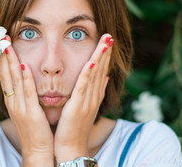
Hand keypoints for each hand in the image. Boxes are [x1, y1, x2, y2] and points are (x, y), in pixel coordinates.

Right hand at [0, 36, 53, 166]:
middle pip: (5, 73)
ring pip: (13, 79)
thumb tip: (26, 76)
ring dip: (10, 61)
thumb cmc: (34, 128)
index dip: (2, 57)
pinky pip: (27, 92)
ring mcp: (20, 106)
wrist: (37, 150)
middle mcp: (12, 100)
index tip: (2, 41)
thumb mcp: (26, 108)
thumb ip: (25, 92)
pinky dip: (24, 78)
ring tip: (7, 44)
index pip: (5, 74)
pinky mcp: (30, 112)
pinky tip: (23, 65)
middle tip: (0, 36)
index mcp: (12, 99)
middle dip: (2, 54)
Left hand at [54, 34, 112, 161]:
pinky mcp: (78, 105)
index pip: (102, 71)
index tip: (108, 42)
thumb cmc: (75, 126)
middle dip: (106, 52)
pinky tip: (93, 61)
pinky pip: (84, 85)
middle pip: (102, 69)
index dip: (106, 56)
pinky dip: (89, 72)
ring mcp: (87, 100)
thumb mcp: (87, 106)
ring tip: (106, 42)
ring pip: (95, 74)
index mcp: (95, 95)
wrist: (70, 146)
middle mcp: (94, 96)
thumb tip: (105, 77)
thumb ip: (96, 91)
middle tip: (110, 35)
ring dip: (101, 57)